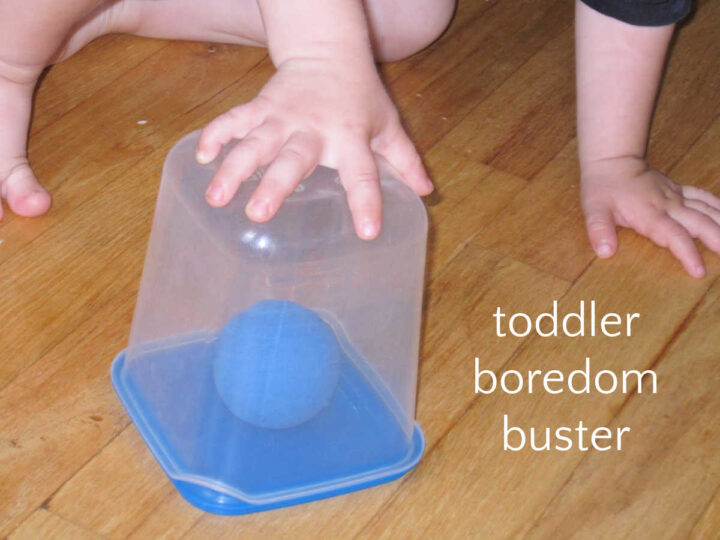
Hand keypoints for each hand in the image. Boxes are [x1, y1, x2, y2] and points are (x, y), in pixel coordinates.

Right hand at [195, 57, 432, 239]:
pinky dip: (216, 136)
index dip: (366, 203)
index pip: (363, 175)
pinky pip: (233, 120)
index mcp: (351, 138)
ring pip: (255, 142)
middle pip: (293, 159)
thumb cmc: (361, 95)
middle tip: (258, 214)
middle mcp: (315, 130)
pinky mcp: (261, 106)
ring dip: (233, 168)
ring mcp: (283, 117)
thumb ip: (406, 161)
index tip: (367, 233)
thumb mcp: (388, 126)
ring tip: (215, 197)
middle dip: (275, 185)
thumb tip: (427, 193)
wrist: (328, 50)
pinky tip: (200, 157)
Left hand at [580, 157, 719, 277]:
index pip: (674, 237)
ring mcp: (676, 196)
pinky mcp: (677, 189)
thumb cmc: (602, 187)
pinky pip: (703, 196)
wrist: (612, 160)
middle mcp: (669, 206)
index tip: (699, 271)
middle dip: (718, 241)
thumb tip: (605, 252)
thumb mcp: (594, 210)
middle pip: (701, 224)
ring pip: (707, 210)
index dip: (688, 254)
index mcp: (650, 215)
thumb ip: (599, 230)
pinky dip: (718, 205)